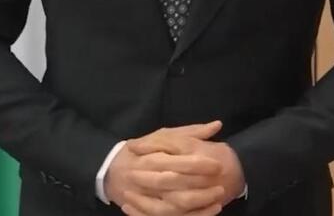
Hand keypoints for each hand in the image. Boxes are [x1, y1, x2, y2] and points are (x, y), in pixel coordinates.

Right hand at [105, 121, 229, 215]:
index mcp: (152, 156)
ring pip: (172, 206)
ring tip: (219, 199)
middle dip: (199, 185)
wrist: (112, 172)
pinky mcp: (149, 212)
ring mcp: (147, 198)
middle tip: (221, 183)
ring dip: (197, 204)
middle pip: (174, 184)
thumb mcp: (162, 136)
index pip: (176, 161)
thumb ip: (190, 132)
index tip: (217, 164)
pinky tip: (210, 210)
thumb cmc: (142, 151)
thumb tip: (217, 125)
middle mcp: (148, 178)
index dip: (197, 164)